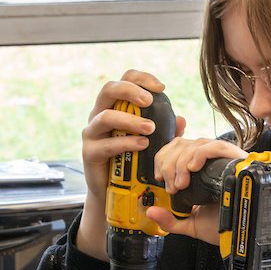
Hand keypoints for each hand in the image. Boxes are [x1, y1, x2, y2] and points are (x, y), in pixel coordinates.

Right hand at [75, 70, 184, 260]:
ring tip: (150, 129)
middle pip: (108, 89)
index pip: (124, 80)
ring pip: (105, 117)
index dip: (141, 78)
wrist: (113, 191)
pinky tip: (142, 145)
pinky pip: (106, 144)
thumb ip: (167, 132)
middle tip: (149, 101)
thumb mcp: (153, 143)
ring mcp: (91, 133)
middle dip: (130, 91)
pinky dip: (125, 143)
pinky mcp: (89, 153)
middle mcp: (99, 114)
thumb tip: (181, 120)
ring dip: (130, 120)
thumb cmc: (133, 161)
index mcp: (114, 106)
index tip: (161, 87)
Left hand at [146, 136, 247, 245]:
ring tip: (181, 185)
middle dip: (169, 164)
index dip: (165, 153)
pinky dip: (199, 154)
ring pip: (197, 144)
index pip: (179, 146)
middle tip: (172, 187)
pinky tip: (193, 169)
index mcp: (200, 171)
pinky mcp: (238, 160)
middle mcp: (212, 162)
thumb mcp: (190, 224)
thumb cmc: (223, 228)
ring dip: (181, 163)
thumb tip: (151, 211)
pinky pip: (216, 146)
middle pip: (184, 144)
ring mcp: (225, 160)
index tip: (159, 175)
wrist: (242, 235)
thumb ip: (170, 220)